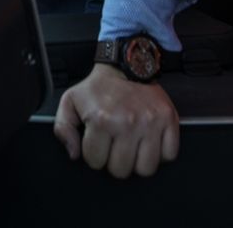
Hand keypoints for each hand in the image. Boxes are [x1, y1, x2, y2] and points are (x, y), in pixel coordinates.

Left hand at [54, 64, 179, 178]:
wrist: (129, 63)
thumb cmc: (100, 86)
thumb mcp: (70, 101)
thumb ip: (63, 128)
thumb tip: (74, 153)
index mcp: (102, 119)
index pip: (96, 162)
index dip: (94, 154)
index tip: (99, 141)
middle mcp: (127, 122)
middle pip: (121, 170)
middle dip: (115, 160)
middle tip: (116, 144)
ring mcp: (150, 122)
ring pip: (146, 169)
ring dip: (138, 161)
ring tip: (133, 145)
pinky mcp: (169, 119)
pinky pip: (169, 155)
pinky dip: (161, 153)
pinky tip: (149, 141)